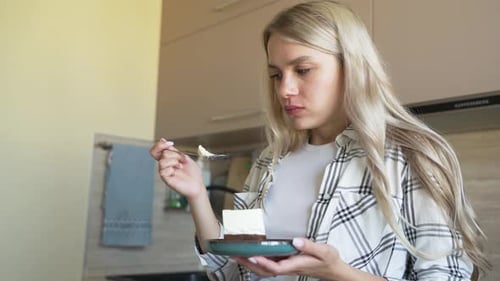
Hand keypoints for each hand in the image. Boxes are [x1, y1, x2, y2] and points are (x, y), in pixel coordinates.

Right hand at [150, 138, 204, 199]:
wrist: (197, 184)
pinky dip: (171, 169)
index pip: (155, 150)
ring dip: (174, 162)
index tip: (171, 144)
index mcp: (167, 160)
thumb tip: (162, 139)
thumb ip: (173, 150)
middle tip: (182, 160)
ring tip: (180, 166)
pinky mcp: (166, 179)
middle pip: (162, 153)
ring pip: (162, 161)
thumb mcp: (184, 157)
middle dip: (175, 154)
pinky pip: (163, 171)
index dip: (160, 145)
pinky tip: (176, 172)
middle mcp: (164, 166)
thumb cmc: (192, 172)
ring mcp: (164, 172)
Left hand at [232, 238, 349, 279]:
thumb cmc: (328, 260)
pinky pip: (268, 265)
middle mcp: (289, 267)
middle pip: (265, 270)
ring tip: (236, 255)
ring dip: (250, 263)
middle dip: (249, 264)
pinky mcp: (287, 263)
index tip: (252, 256)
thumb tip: (295, 240)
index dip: (263, 262)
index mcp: (296, 264)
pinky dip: (257, 261)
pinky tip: (251, 255)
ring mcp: (287, 266)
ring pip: (265, 269)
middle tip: (234, 255)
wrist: (333, 269)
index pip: (276, 266)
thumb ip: (309, 246)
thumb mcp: (324, 251)